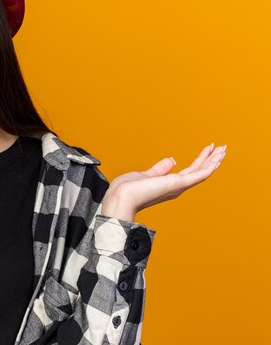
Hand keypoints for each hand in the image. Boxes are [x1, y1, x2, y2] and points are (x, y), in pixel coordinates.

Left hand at [101, 143, 226, 221]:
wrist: (121, 197)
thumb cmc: (128, 189)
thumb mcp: (146, 175)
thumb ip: (160, 169)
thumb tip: (172, 160)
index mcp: (169, 185)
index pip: (189, 171)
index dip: (200, 160)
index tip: (208, 149)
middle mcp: (176, 187)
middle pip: (198, 170)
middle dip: (210, 159)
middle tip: (222, 147)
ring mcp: (178, 186)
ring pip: (201, 171)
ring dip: (213, 160)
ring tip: (223, 149)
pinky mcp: (178, 184)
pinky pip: (198, 175)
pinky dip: (209, 167)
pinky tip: (217, 159)